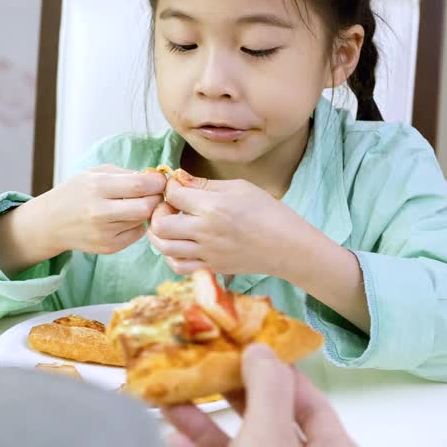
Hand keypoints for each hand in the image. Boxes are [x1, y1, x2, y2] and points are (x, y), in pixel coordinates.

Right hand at [34, 164, 166, 255]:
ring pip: (142, 220)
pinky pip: (137, 234)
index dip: (157, 182)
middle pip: (146, 207)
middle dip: (156, 198)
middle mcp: (100, 212)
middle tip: (154, 194)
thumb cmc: (75, 193)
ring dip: (145, 211)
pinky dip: (136, 225)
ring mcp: (104, 232)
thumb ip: (125, 174)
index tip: (159, 180)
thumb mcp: (94, 173)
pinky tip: (124, 219)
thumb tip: (155, 179)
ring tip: (133, 204)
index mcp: (97, 186)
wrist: (50, 223)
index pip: (140, 185)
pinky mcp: (108, 247)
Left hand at [146, 175, 322, 276]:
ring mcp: (207, 253)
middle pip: (160, 225)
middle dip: (157, 212)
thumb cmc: (268, 211)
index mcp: (212, 207)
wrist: (289, 247)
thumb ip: (205, 184)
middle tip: (168, 207)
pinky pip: (179, 266)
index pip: (172, 195)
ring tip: (171, 225)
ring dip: (160, 234)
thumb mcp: (239, 187)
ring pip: (164, 248)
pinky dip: (171, 255)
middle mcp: (205, 232)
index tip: (176, 185)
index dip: (169, 187)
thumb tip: (179, 178)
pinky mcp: (211, 267)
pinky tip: (180, 244)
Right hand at [163, 345, 373, 446]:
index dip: (273, 371)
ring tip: (167, 404)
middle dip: (227, 399)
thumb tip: (262, 345)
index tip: (238, 346)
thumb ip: (265, 387)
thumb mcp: (269, 438)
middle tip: (196, 370)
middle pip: (270, 428)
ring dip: (203, 431)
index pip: (308, 401)